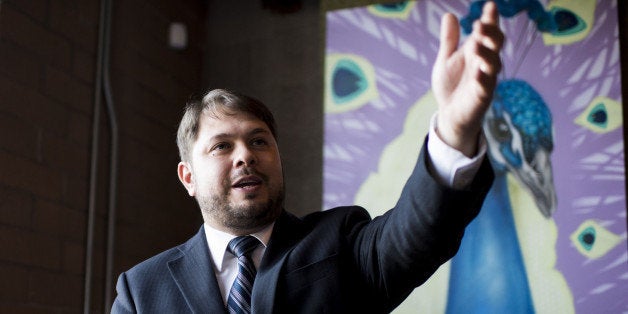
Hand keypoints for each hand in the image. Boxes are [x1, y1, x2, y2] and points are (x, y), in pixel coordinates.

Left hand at [431, 1, 503, 156]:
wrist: (449, 114)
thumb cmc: (451, 85)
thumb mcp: (446, 59)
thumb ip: (449, 40)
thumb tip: (449, 14)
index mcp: (477, 52)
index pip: (487, 33)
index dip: (490, 20)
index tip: (490, 6)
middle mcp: (485, 63)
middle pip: (495, 45)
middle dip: (490, 34)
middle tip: (480, 24)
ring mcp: (486, 80)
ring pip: (493, 65)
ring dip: (486, 54)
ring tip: (475, 44)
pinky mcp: (482, 97)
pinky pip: (486, 87)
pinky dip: (483, 80)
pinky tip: (478, 72)